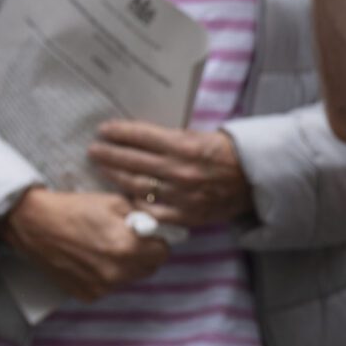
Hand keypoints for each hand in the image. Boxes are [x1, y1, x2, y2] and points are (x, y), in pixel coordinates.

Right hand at [0, 188, 169, 302]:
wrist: (32, 223)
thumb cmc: (71, 208)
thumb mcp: (111, 202)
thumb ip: (139, 216)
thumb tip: (155, 227)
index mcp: (127, 247)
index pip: (162, 253)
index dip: (155, 241)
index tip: (144, 235)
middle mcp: (117, 272)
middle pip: (148, 269)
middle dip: (141, 255)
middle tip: (123, 239)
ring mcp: (102, 287)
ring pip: (128, 279)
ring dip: (123, 266)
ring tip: (100, 247)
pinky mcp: (87, 294)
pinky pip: (108, 287)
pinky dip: (103, 275)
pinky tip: (88, 259)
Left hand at [88, 121, 253, 229]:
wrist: (252, 180)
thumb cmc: (221, 153)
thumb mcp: (196, 136)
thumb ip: (166, 138)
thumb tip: (134, 136)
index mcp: (182, 146)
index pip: (140, 136)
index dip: (118, 132)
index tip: (103, 130)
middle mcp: (179, 170)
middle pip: (132, 161)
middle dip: (108, 153)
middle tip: (93, 149)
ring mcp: (181, 195)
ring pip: (137, 185)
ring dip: (115, 175)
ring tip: (102, 167)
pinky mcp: (186, 215)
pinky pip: (152, 210)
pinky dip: (136, 202)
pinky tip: (123, 194)